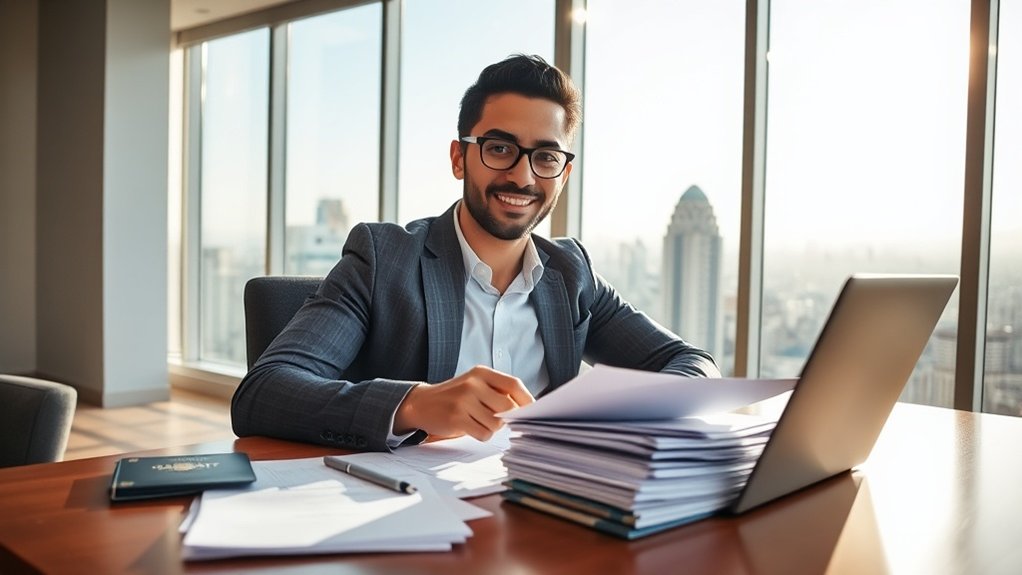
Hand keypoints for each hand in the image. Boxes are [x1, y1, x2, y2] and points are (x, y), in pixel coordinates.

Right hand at [393, 365, 534, 440]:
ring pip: (497, 423)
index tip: (534, 411)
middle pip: (508, 407)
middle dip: (507, 418)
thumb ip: (498, 392)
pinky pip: (484, 433)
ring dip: (492, 428)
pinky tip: (470, 427)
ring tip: (477, 421)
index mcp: (481, 372)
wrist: (422, 403)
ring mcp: (464, 400)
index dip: (527, 400)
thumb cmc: (456, 396)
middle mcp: (473, 383)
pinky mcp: (457, 418)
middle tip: (495, 418)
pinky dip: (482, 435)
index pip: (514, 385)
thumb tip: (527, 408)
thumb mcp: (476, 384)